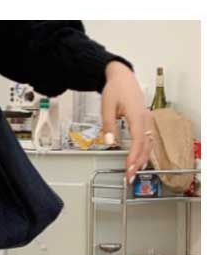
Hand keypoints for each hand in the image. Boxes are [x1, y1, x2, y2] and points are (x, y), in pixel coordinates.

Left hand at [101, 61, 152, 182]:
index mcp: (136, 114)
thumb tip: (109, 142)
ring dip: (142, 159)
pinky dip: (143, 151)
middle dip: (138, 163)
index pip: (138, 140)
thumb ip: (108, 125)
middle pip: (145, 145)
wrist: (122, 76)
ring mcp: (146, 119)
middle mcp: (145, 118)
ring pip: (148, 143)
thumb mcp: (106, 107)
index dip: (134, 157)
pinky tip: (138, 160)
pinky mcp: (144, 121)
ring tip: (133, 172)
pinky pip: (147, 138)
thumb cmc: (115, 89)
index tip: (129, 169)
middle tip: (129, 177)